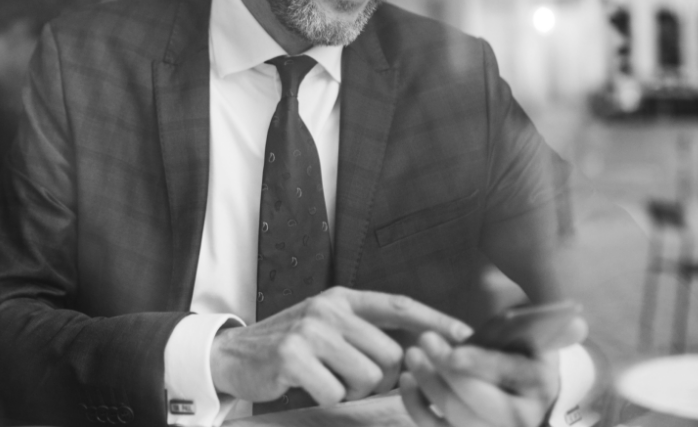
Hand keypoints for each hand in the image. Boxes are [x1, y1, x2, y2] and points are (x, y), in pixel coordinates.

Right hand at [209, 287, 473, 406]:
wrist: (232, 354)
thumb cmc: (290, 345)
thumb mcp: (327, 326)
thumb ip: (364, 331)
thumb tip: (416, 354)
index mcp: (342, 299)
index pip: (398, 305)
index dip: (434, 321)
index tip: (466, 336)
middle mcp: (329, 309)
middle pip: (390, 355)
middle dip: (380, 379)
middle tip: (351, 379)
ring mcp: (310, 331)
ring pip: (367, 376)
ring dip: (352, 390)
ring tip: (326, 379)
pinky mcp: (293, 356)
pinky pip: (336, 392)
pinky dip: (326, 398)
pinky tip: (307, 386)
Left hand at [399, 317, 588, 426]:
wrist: (519, 382)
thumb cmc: (521, 348)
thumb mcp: (536, 334)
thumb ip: (551, 327)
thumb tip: (579, 323)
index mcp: (539, 383)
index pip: (508, 374)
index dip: (478, 364)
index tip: (450, 351)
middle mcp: (522, 417)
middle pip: (478, 404)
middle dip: (446, 375)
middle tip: (422, 343)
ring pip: (456, 418)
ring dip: (428, 386)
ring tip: (413, 355)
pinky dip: (417, 406)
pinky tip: (406, 380)